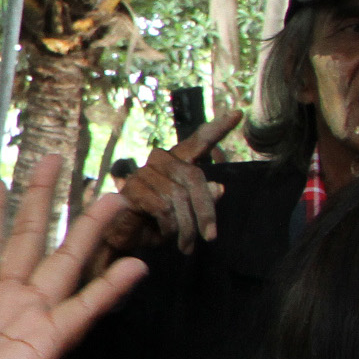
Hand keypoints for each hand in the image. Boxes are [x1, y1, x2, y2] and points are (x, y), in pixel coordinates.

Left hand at [0, 156, 145, 358]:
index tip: (0, 179)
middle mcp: (6, 315)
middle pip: (28, 245)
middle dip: (41, 203)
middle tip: (54, 159)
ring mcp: (29, 329)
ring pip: (62, 267)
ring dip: (87, 231)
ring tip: (112, 195)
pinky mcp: (44, 349)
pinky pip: (81, 312)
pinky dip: (108, 289)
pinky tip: (136, 265)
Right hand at [106, 111, 238, 256]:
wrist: (122, 239)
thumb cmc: (156, 223)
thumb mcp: (186, 213)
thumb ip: (204, 200)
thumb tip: (219, 188)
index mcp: (175, 162)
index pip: (198, 142)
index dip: (217, 128)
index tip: (237, 114)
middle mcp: (158, 160)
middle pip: (193, 177)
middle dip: (206, 211)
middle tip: (211, 236)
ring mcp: (143, 173)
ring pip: (179, 197)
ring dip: (186, 227)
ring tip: (187, 245)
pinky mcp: (132, 189)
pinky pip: (163, 208)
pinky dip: (168, 227)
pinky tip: (165, 235)